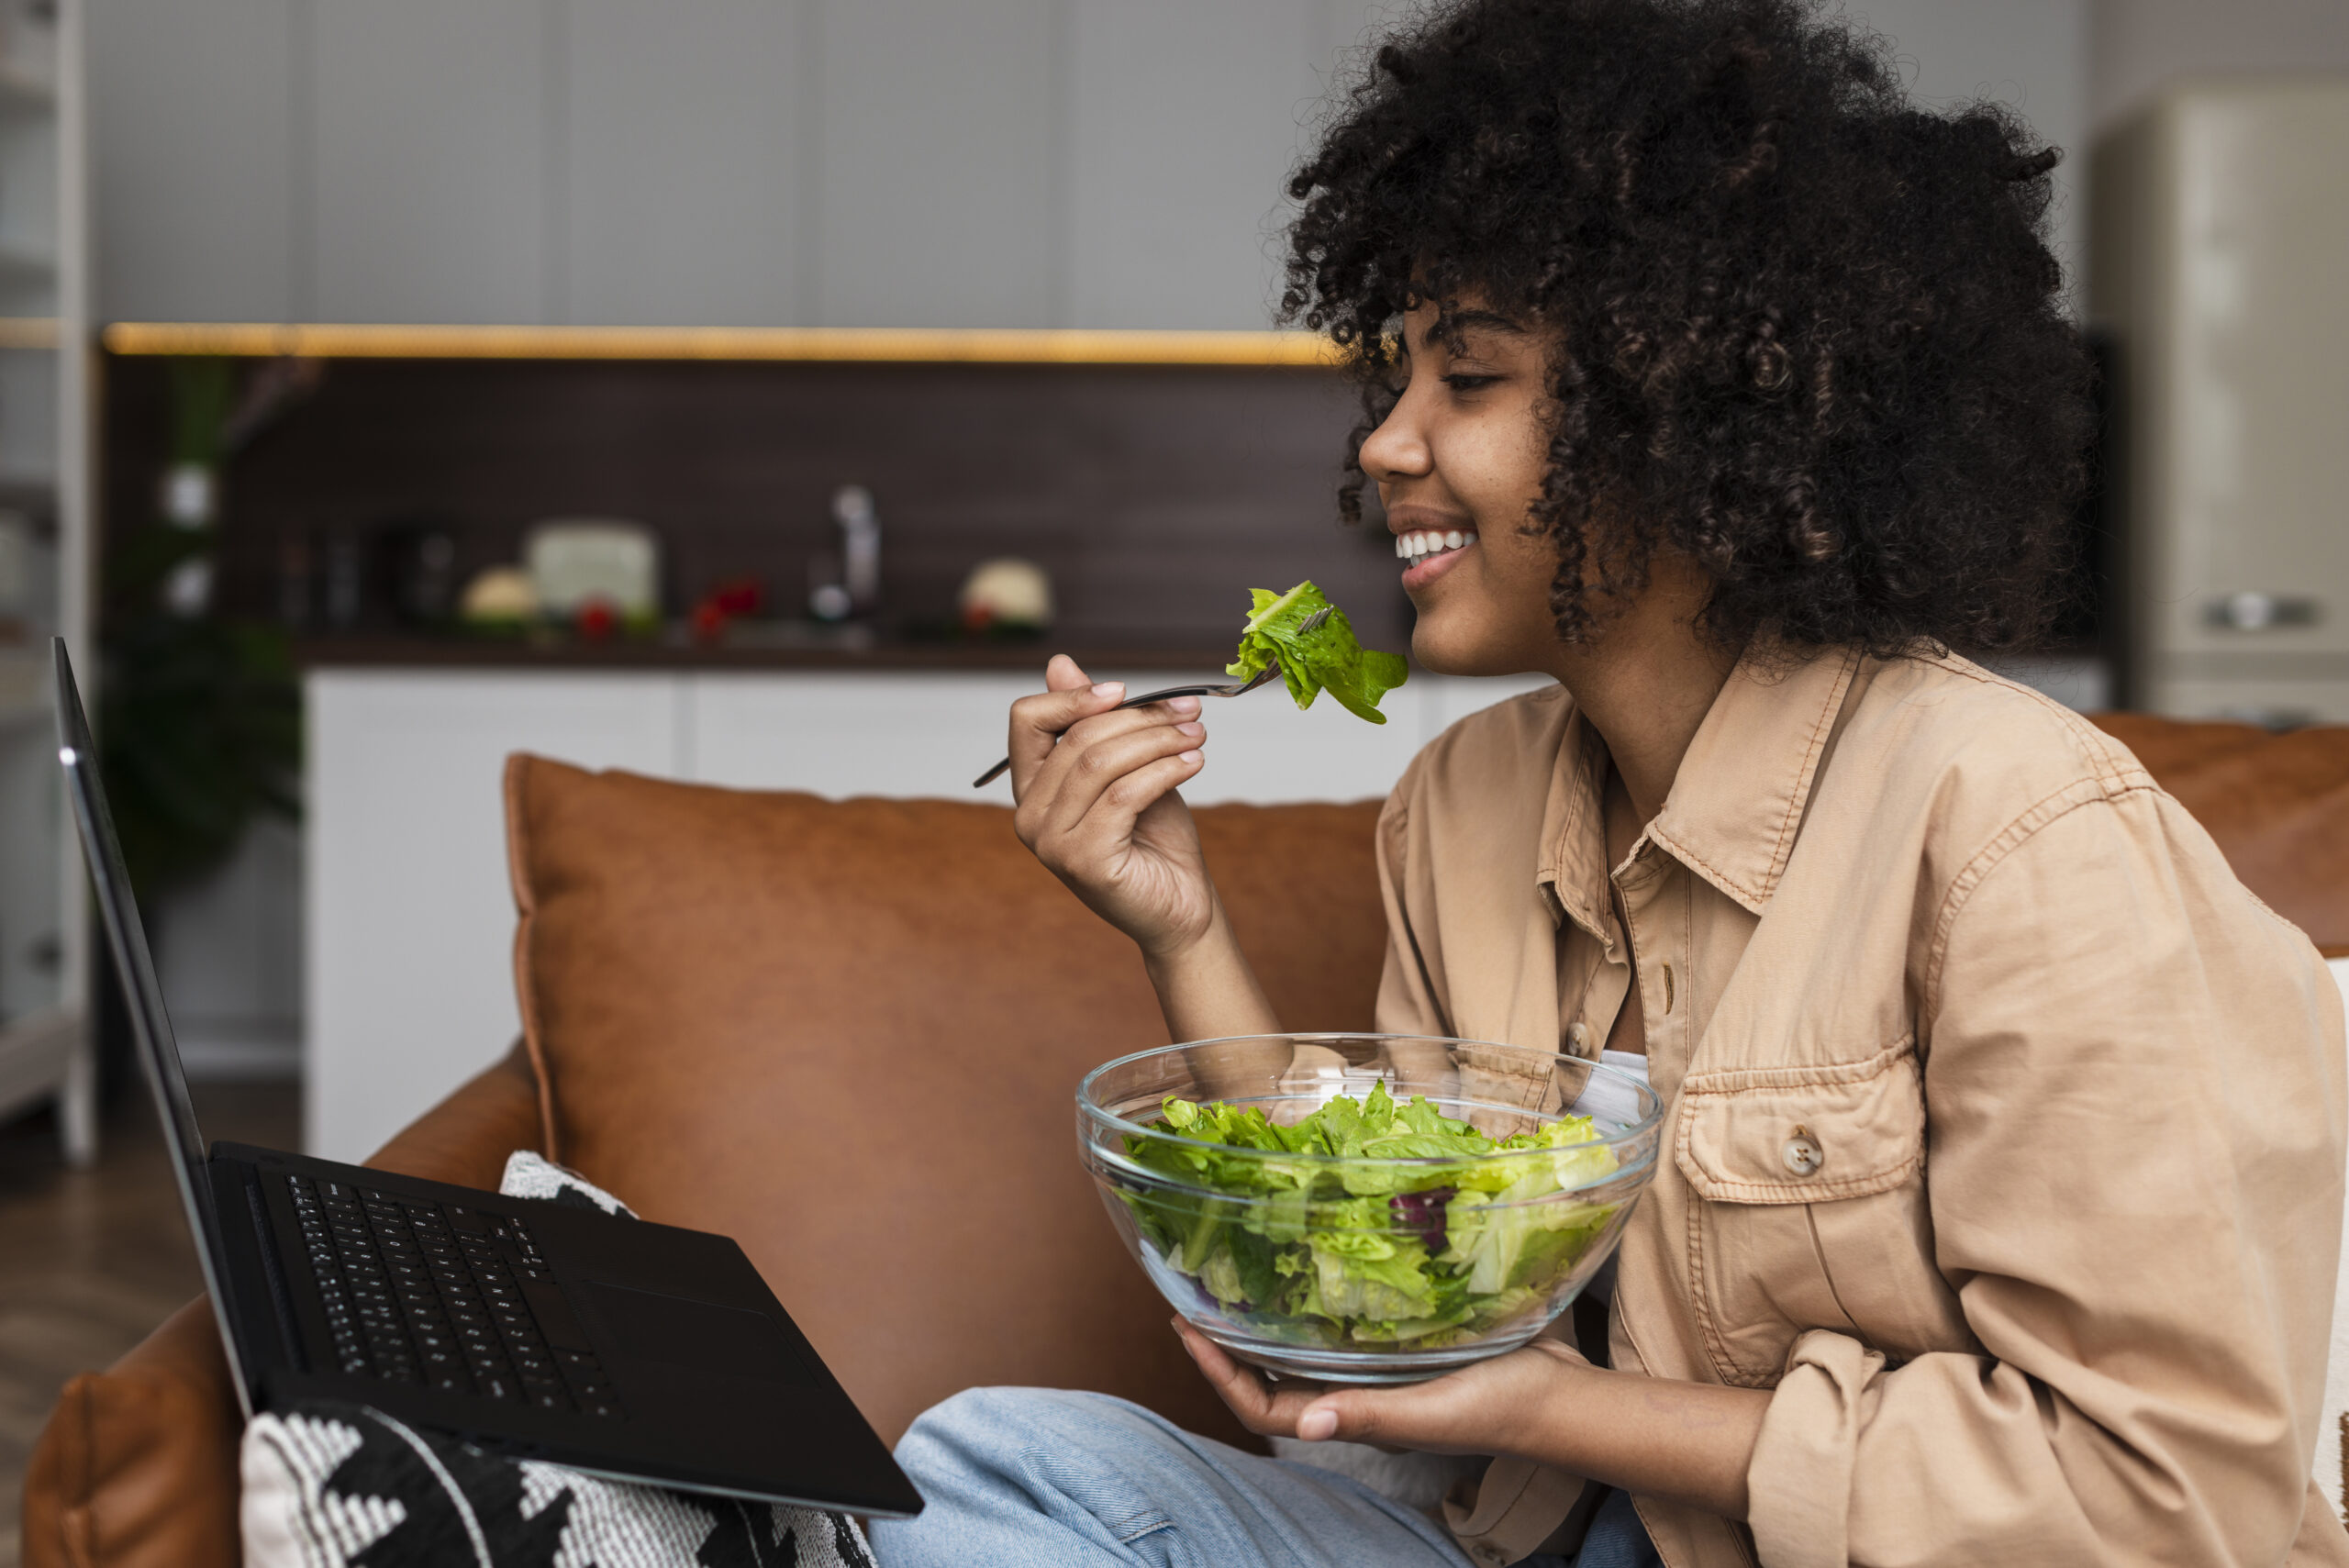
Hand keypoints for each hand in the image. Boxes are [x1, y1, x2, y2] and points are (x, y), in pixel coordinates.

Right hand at [1009, 655, 1216, 958]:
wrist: (1179, 906)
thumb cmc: (1153, 839)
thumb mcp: (1125, 768)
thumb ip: (1095, 723)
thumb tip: (1059, 662)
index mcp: (1031, 789)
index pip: (1027, 720)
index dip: (1074, 697)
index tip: (1125, 691)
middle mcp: (1029, 817)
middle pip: (1078, 737)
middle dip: (1141, 716)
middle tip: (1189, 711)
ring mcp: (1051, 843)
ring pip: (1102, 762)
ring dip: (1159, 739)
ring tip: (1197, 734)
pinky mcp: (1084, 861)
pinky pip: (1124, 795)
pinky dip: (1165, 770)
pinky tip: (1194, 762)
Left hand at [1175, 1318, 1588, 1454]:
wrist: (1565, 1396)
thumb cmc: (1501, 1405)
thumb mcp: (1430, 1411)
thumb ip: (1368, 1415)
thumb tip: (1304, 1425)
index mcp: (1356, 1418)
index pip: (1266, 1407)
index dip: (1221, 1374)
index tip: (1187, 1328)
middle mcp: (1361, 1396)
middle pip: (1275, 1379)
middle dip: (1231, 1343)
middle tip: (1198, 1295)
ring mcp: (1385, 1373)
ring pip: (1309, 1353)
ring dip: (1270, 1323)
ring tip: (1239, 1279)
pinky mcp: (1411, 1345)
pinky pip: (1349, 1328)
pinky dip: (1321, 1305)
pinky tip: (1316, 1268)